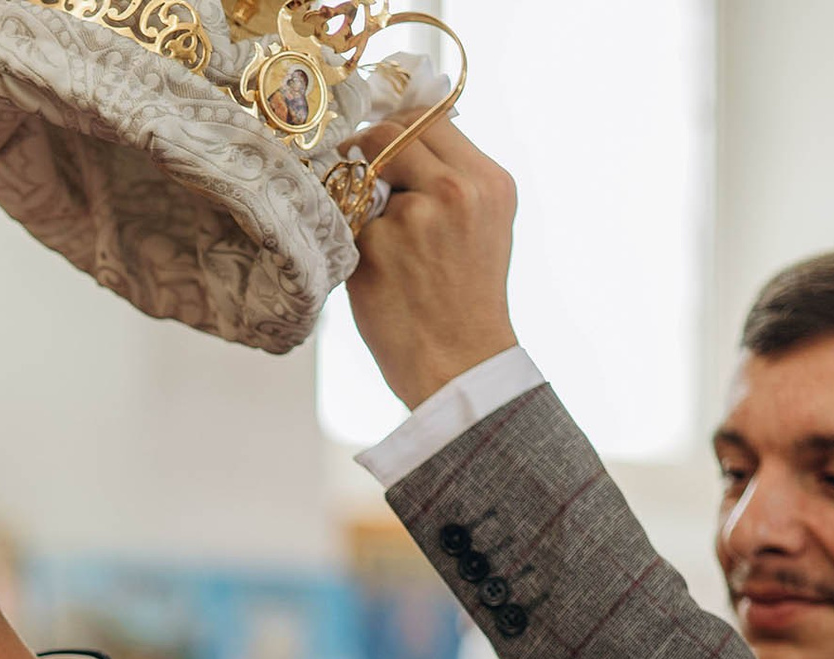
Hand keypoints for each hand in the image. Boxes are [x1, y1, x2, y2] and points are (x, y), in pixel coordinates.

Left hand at [345, 114, 520, 409]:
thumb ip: (450, 177)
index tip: (378, 147)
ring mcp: (413, 218)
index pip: (428, 119)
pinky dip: (350, 242)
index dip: (395, 129)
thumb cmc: (465, 299)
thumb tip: (397, 136)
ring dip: (358, 202)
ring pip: (360, 179)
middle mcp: (456, 191)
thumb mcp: (483, 225)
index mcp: (488, 181)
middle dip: (366, 155)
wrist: (459, 363)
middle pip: (388, 135)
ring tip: (384, 245)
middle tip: (358, 183)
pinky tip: (375, 273)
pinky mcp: (375, 247)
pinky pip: (344, 223)